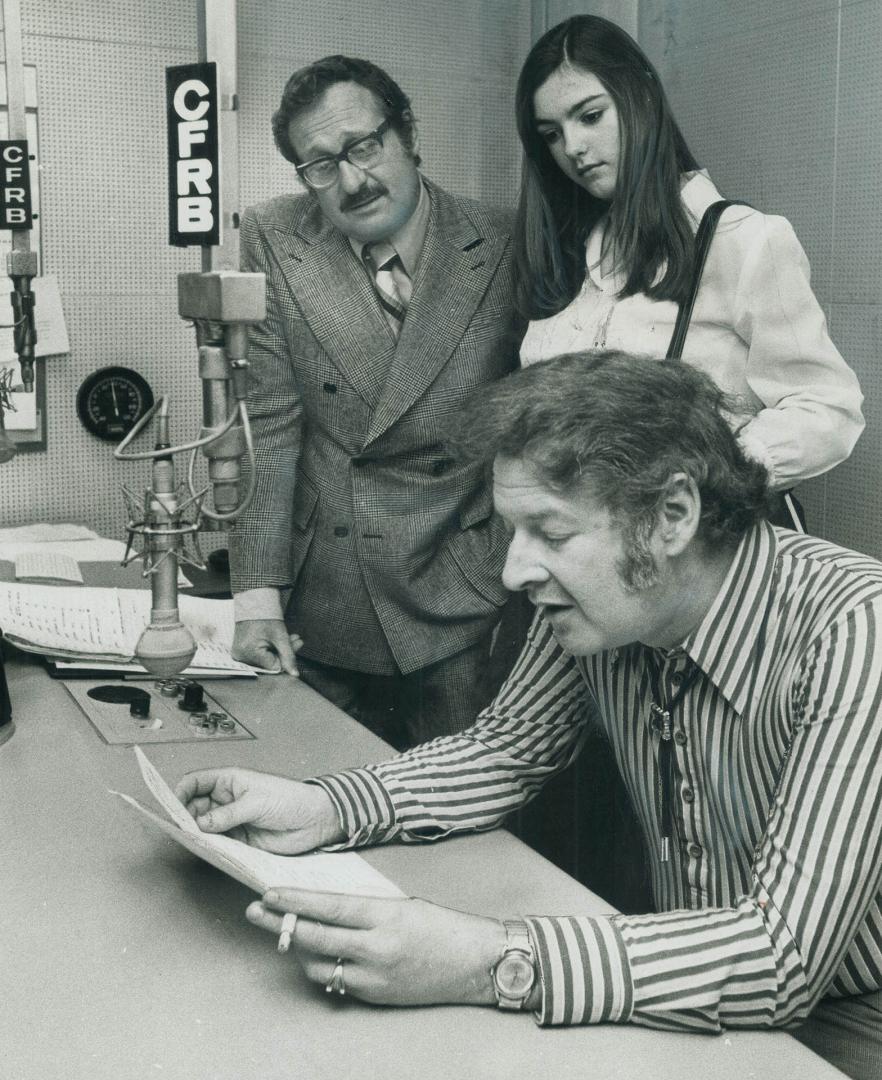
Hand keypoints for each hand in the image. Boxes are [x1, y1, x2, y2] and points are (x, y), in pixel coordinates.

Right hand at [174, 768, 343, 852]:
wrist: (314, 821)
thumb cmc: (290, 800)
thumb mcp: (257, 802)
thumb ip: (228, 814)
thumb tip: (200, 823)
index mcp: (229, 781)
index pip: (196, 782)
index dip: (181, 792)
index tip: (173, 807)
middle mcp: (226, 800)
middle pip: (194, 807)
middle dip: (185, 817)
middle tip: (181, 830)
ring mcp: (231, 820)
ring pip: (204, 827)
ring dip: (196, 834)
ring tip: (191, 842)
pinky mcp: (239, 840)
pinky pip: (217, 843)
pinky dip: (209, 847)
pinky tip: (205, 851)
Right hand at [233, 619, 301, 674]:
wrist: (253, 602)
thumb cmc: (265, 616)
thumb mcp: (280, 636)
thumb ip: (288, 656)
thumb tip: (295, 675)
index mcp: (248, 653)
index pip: (273, 666)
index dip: (286, 657)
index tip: (297, 644)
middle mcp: (240, 656)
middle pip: (269, 662)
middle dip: (284, 652)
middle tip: (297, 640)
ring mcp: (239, 653)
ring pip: (266, 658)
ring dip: (279, 649)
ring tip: (290, 637)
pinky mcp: (241, 650)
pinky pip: (259, 654)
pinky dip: (270, 647)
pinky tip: (279, 639)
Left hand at [246, 888, 506, 1007]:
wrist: (476, 963)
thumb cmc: (442, 926)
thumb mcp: (402, 905)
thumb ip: (364, 908)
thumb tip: (324, 906)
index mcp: (385, 916)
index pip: (328, 907)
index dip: (295, 902)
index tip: (268, 894)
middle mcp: (377, 948)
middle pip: (315, 938)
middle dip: (280, 924)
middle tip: (255, 912)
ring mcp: (375, 976)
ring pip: (319, 964)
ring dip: (299, 948)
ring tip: (284, 931)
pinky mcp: (375, 996)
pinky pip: (336, 982)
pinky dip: (323, 966)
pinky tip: (316, 954)